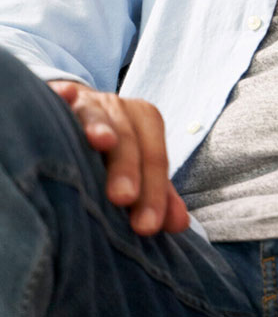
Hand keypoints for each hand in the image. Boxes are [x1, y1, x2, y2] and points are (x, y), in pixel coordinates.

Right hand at [48, 81, 188, 235]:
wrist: (77, 111)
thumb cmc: (112, 150)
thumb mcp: (137, 168)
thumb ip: (158, 194)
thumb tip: (180, 224)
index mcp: (146, 123)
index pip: (155, 160)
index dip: (154, 192)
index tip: (148, 226)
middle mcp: (120, 109)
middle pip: (130, 140)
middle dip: (128, 169)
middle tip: (124, 198)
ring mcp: (88, 101)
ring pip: (96, 114)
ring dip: (100, 127)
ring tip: (103, 142)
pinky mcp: (55, 97)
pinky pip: (58, 94)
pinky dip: (61, 95)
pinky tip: (63, 97)